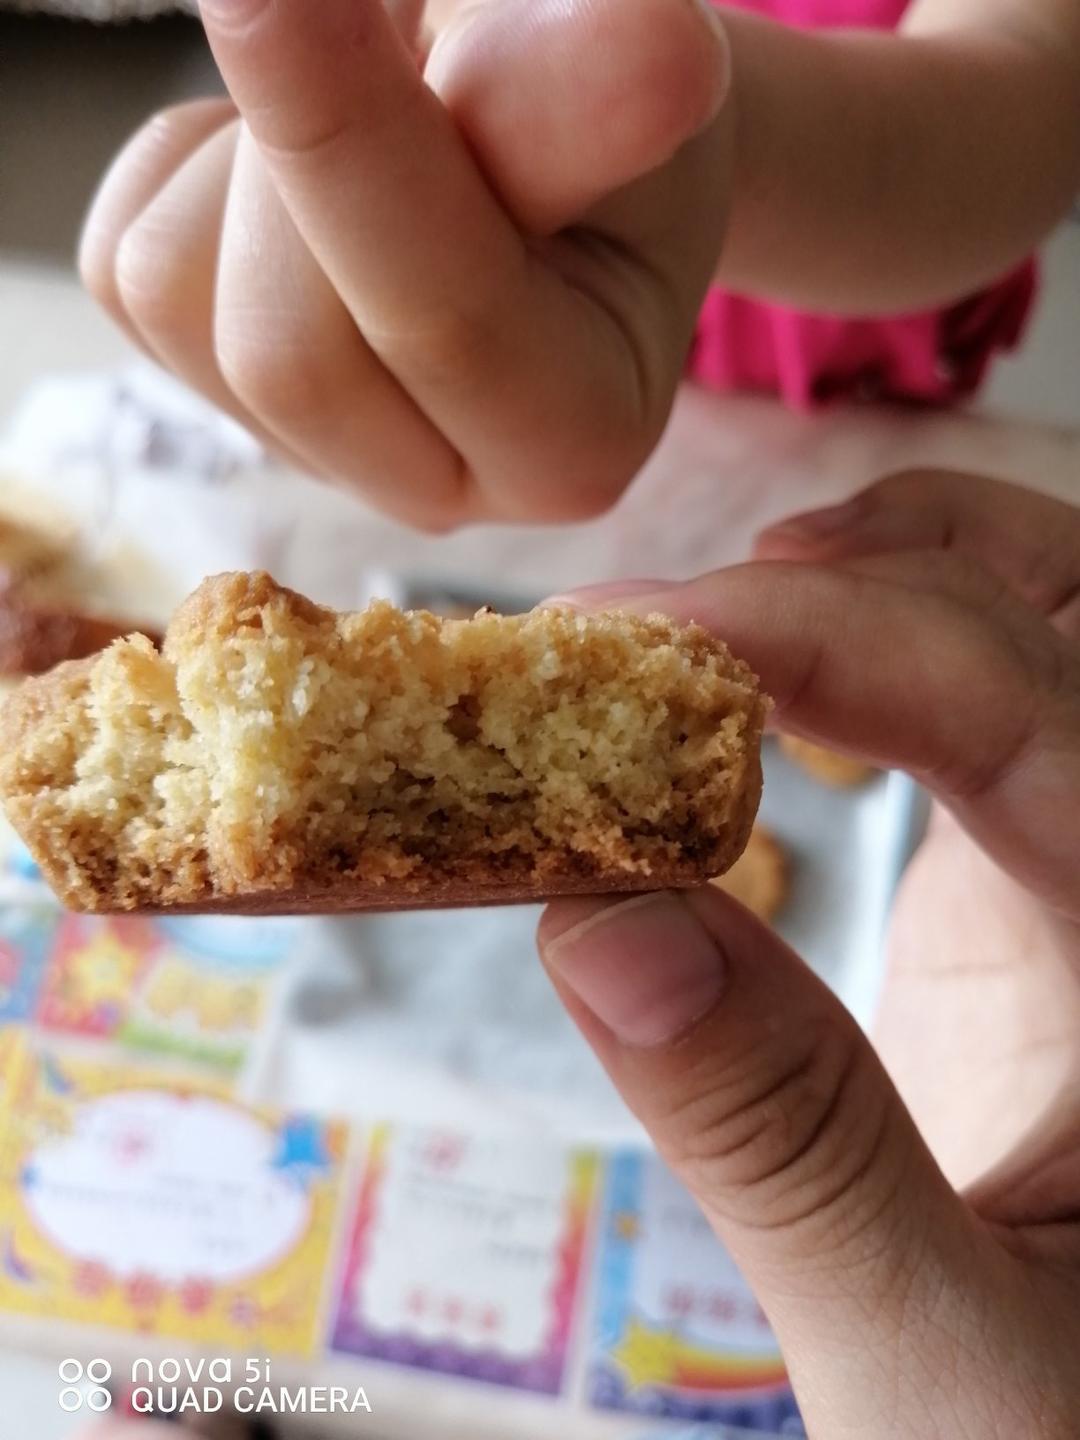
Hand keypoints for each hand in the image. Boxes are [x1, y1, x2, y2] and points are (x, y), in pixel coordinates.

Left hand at [79, 0, 731, 530]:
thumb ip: (593, 98)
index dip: (349, 144)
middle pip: (283, 347)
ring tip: (370, 102)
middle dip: (302, 150)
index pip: (438, 324)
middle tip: (375, 23)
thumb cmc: (612, 130)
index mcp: (573, 444)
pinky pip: (126, 267)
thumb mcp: (630, 91)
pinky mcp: (216, 397)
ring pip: (180, 298)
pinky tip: (297, 164)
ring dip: (246, 151)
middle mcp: (438, 485)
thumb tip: (647, 62)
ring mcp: (315, 454)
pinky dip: (191, 170)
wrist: (571, 168)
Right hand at [538, 470, 1079, 1437]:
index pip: (1022, 710)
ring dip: (898, 565)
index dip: (827, 638)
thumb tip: (597, 924)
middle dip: (870, 570)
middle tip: (673, 611)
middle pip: (1073, 611)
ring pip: (1049, 619)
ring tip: (731, 600)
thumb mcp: (936, 1349)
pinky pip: (977, 699)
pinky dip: (874, 639)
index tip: (634, 639)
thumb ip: (786, 1145)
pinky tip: (765, 682)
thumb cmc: (1060, 1437)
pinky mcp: (1029, 891)